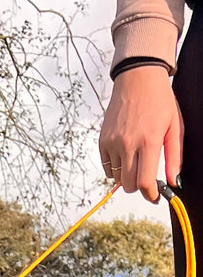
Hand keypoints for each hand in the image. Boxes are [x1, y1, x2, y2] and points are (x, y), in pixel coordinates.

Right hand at [99, 65, 182, 200]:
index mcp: (149, 141)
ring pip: (117, 178)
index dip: (150, 194)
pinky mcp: (103, 141)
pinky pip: (107, 167)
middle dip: (140, 187)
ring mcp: (113, 143)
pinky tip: (125, 156)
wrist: (137, 79)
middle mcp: (128, 144)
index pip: (145, 182)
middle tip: (148, 180)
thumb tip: (173, 182)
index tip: (155, 197)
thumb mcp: (174, 128)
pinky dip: (116, 168)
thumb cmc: (160, 101)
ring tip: (136, 163)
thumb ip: (174, 157)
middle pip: (130, 185)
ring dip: (128, 176)